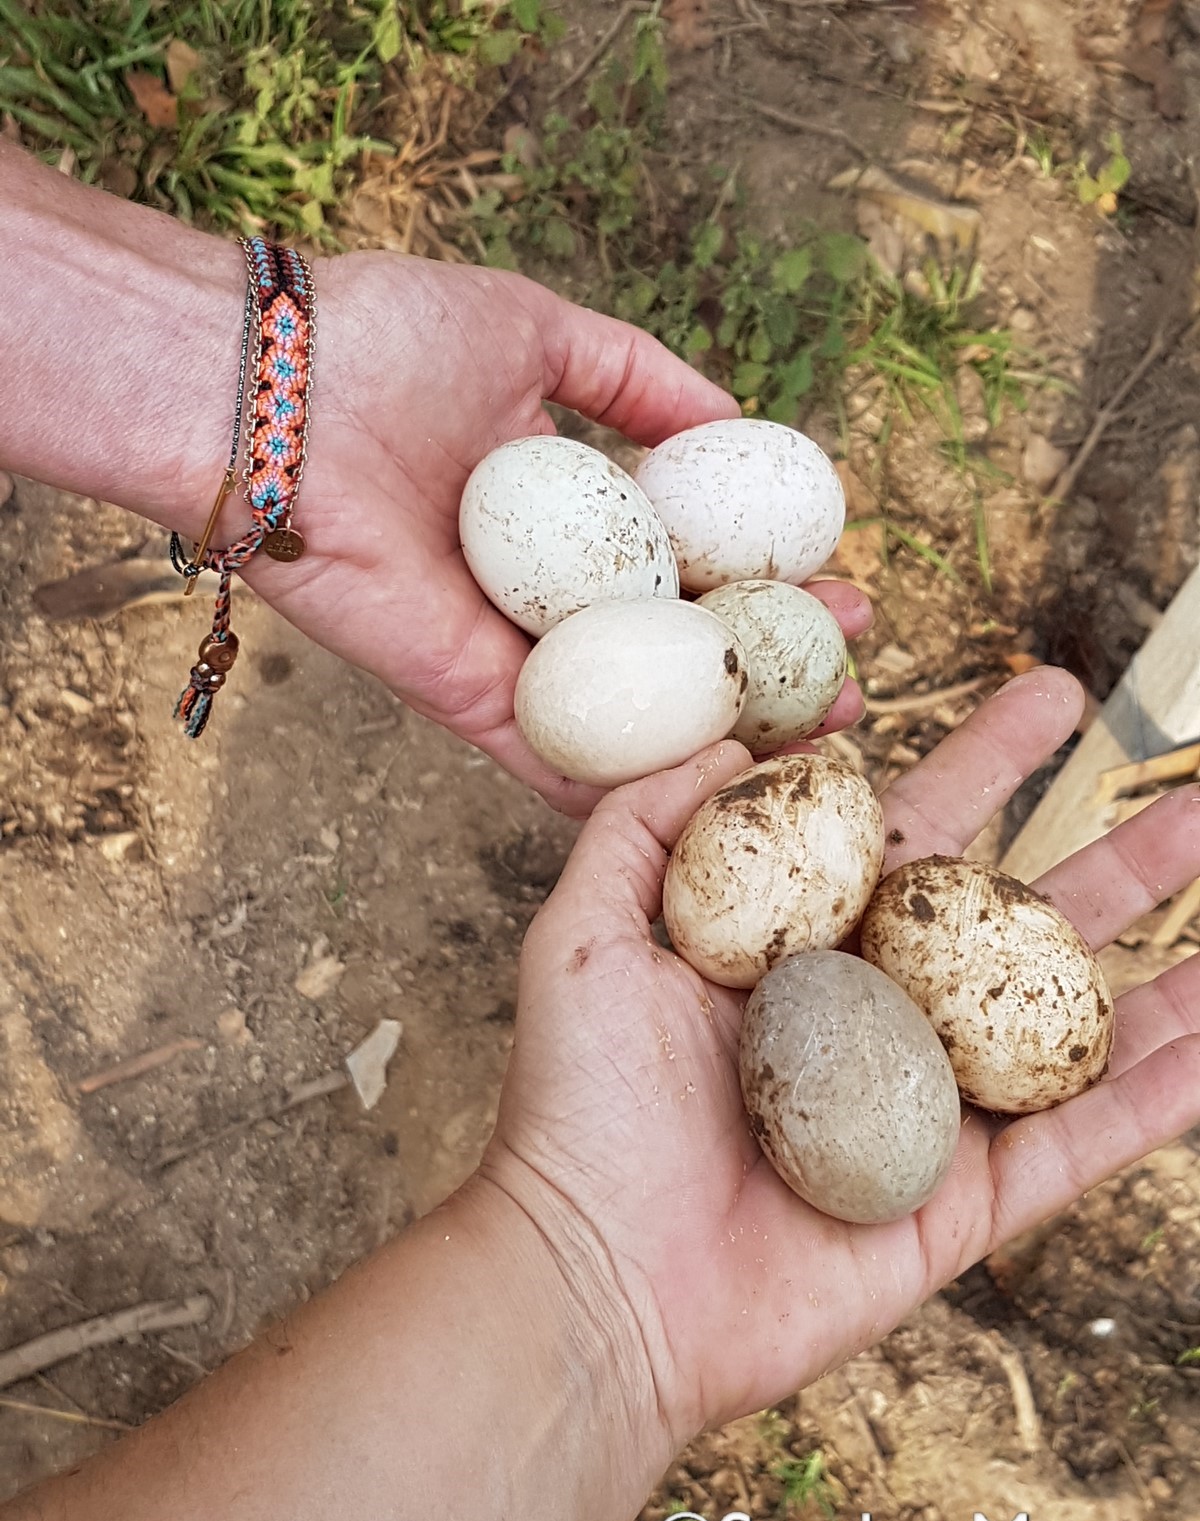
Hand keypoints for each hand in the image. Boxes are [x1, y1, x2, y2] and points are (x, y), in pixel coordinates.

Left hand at [238, 253, 870, 812]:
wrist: (273, 397)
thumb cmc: (391, 341)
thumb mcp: (535, 331)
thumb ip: (632, 377)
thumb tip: (731, 420)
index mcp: (566, 516)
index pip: (690, 564)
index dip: (772, 580)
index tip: (847, 584)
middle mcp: (547, 596)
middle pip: (679, 650)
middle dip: (777, 667)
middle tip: (862, 675)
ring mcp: (513, 656)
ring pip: (639, 716)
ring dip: (735, 735)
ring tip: (832, 734)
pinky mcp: (472, 703)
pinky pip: (564, 764)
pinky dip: (642, 787)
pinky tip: (732, 794)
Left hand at [483, 667, 1199, 1447]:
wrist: (596, 1281)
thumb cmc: (578, 1107)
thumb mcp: (585, 934)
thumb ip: (645, 824)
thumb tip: (738, 741)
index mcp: (799, 949)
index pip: (907, 835)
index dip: (975, 761)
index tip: (1034, 695)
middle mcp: (876, 1019)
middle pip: (1006, 910)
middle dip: (1092, 832)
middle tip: (1160, 754)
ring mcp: (928, 1111)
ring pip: (1064, 1010)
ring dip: (1151, 932)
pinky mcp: (963, 1203)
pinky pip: (1079, 1140)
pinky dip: (1160, 1088)